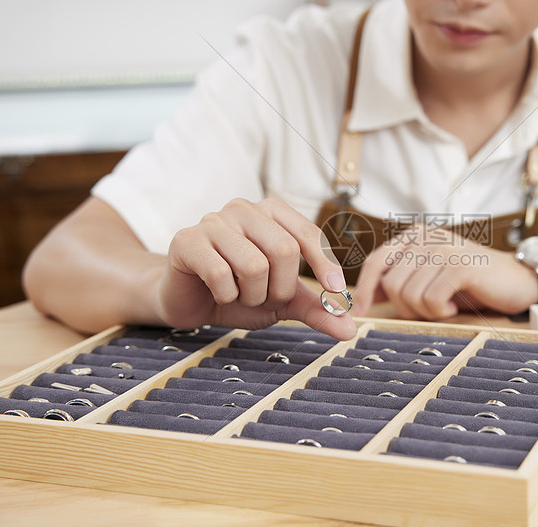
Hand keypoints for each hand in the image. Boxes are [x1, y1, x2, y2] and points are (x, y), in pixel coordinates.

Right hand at [153, 197, 354, 339]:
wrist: (190, 302)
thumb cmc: (239, 292)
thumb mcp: (283, 302)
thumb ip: (316, 310)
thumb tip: (350, 329)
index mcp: (272, 212)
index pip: (308, 234)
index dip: (325, 264)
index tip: (336, 291)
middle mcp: (244, 209)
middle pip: (284, 250)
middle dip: (280, 288)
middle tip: (266, 298)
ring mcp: (213, 221)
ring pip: (254, 265)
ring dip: (252, 295)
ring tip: (240, 294)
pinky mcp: (186, 240)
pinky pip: (219, 273)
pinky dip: (225, 295)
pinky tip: (218, 292)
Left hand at [352, 226, 537, 319]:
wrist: (517, 282)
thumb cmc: (471, 283)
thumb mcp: (429, 278)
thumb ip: (400, 281)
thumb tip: (362, 298)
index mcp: (414, 236)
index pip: (376, 261)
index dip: (365, 290)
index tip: (362, 313)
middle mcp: (426, 237)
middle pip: (391, 284)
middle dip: (405, 308)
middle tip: (428, 311)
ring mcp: (444, 249)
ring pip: (409, 294)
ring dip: (425, 312)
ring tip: (444, 307)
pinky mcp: (461, 265)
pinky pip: (431, 299)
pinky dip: (439, 312)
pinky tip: (452, 308)